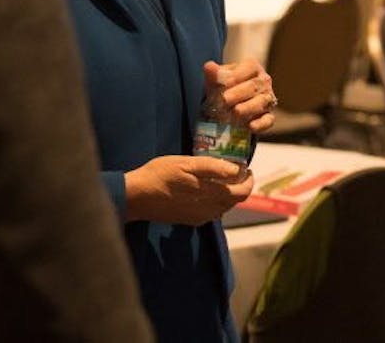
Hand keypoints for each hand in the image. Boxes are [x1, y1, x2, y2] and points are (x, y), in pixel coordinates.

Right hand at [124, 154, 252, 224]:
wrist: (136, 197)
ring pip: (225, 207)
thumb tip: (237, 170)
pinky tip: (206, 191)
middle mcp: (209, 209)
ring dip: (228, 194)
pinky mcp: (190, 221)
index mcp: (210, 194)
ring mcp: (199, 217)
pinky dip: (216, 202)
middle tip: (234, 171)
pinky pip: (212, 213)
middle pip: (236, 201)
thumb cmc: (159, 174)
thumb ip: (213, 167)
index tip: (245, 168)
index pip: (243, 193)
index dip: (249, 180)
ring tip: (220, 179)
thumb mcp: (186, 163)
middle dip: (240, 186)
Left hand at [204, 59, 277, 133]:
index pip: (247, 70)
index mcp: (252, 68)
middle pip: (253, 86)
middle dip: (237, 94)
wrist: (229, 104)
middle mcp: (263, 82)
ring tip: (232, 113)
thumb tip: (208, 67)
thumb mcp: (217, 79)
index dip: (233, 78)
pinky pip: (268, 120)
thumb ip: (213, 74)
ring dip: (246, 109)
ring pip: (261, 102)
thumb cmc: (224, 88)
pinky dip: (260, 124)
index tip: (220, 86)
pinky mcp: (268, 116)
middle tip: (223, 101)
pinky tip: (250, 126)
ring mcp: (267, 99)